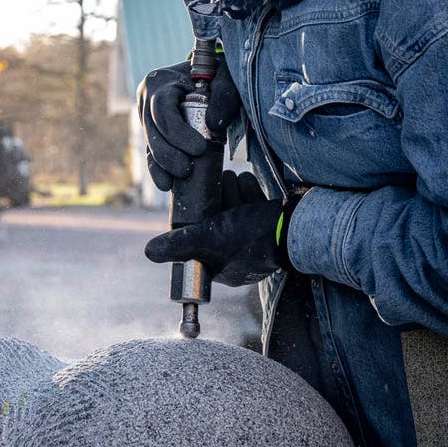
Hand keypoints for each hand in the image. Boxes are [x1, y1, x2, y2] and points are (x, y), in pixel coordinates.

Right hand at [136, 53, 239, 190]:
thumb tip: (214, 124)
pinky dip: (158, 169)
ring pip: (149, 144)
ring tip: (181, 178)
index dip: (177, 132)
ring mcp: (147, 117)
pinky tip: (166, 184)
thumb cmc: (216, 74)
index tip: (200, 148)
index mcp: (159, 82)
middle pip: (152, 130)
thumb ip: (225, 93)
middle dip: (168, 153)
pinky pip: (151, 152)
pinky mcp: (152, 132)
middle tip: (187, 170)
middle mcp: (146, 99)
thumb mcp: (225, 74)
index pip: (162, 109)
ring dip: (162, 164)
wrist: (206, 75)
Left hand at [145, 171, 294, 285]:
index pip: (200, 243)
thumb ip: (180, 245)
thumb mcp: (210, 239)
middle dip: (216, 201)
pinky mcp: (272, 227)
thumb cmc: (252, 236)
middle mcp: (240, 258)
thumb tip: (148, 252)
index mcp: (224, 269)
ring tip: (230, 177)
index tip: (196, 202)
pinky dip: (248, 193)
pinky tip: (245, 179)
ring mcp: (258, 242)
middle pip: (218, 225)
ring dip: (231, 193)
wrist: (299, 226)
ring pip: (235, 213)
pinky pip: (254, 209)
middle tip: (217, 183)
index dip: (196, 221)